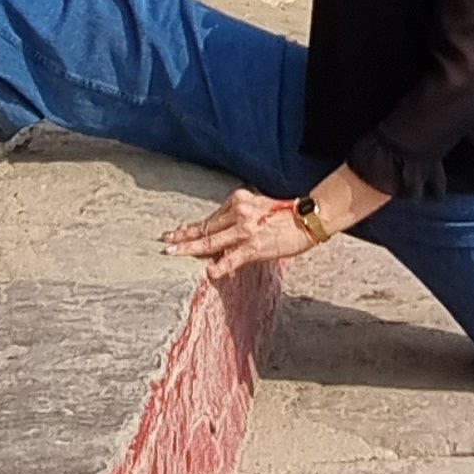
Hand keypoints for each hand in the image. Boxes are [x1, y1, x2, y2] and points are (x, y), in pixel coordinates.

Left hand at [162, 186, 313, 278]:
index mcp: (238, 201)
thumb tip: (222, 232)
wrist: (308, 219)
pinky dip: (219, 266)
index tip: (178, 231)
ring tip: (173, 253)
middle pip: (204, 228)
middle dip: (182, 236)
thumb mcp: (257, 208)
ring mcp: (244, 231)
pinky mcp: (254, 247)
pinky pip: (231, 258)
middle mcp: (238, 213)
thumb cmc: (285, 215)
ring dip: (189, 248)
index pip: (210, 218)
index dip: (193, 226)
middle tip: (165, 241)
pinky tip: (209, 272)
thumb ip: (239, 217)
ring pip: (210, 242)